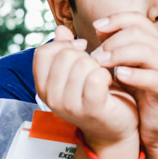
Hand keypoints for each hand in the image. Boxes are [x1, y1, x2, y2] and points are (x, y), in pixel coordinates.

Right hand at [34, 26, 138, 148]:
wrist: (114, 127)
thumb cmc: (94, 95)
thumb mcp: (75, 71)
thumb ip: (65, 51)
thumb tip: (61, 30)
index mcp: (43, 87)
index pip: (44, 52)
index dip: (64, 45)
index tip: (81, 51)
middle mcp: (52, 98)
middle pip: (65, 55)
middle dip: (84, 55)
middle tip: (94, 69)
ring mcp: (70, 106)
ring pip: (83, 64)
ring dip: (97, 66)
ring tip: (101, 78)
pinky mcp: (92, 109)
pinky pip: (96, 77)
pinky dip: (106, 75)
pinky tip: (108, 83)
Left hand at [90, 13, 157, 147]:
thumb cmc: (140, 93)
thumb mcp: (125, 65)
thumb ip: (115, 47)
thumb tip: (99, 27)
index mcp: (154, 43)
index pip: (137, 19)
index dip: (116, 19)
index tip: (96, 27)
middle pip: (139, 32)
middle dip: (113, 40)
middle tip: (94, 55)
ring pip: (146, 51)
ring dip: (119, 54)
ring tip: (100, 63)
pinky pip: (154, 78)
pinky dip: (135, 75)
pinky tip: (118, 76)